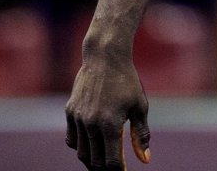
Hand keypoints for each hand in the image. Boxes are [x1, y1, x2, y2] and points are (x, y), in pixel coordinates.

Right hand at [65, 55, 151, 169]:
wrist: (105, 57)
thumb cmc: (127, 81)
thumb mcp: (140, 107)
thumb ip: (141, 135)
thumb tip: (145, 160)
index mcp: (111, 125)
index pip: (111, 162)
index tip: (123, 170)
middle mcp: (92, 125)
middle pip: (95, 161)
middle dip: (104, 169)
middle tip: (114, 167)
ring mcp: (78, 119)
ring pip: (81, 152)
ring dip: (91, 160)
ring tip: (102, 161)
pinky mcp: (70, 112)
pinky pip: (72, 139)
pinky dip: (80, 147)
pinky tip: (90, 146)